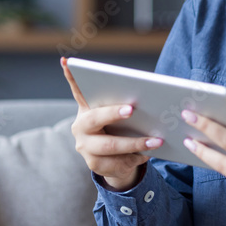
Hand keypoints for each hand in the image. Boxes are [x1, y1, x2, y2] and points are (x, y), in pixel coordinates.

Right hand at [61, 57, 162, 190]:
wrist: (114, 162)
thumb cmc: (119, 130)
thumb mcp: (118, 116)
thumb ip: (123, 105)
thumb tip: (148, 95)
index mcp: (86, 109)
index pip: (78, 90)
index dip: (72, 76)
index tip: (68, 61)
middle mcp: (80, 126)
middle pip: (95, 118)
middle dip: (113, 113)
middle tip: (132, 109)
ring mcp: (84, 147)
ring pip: (110, 145)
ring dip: (135, 143)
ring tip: (156, 141)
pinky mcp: (93, 164)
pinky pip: (116, 162)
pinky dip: (135, 158)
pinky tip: (148, 155)